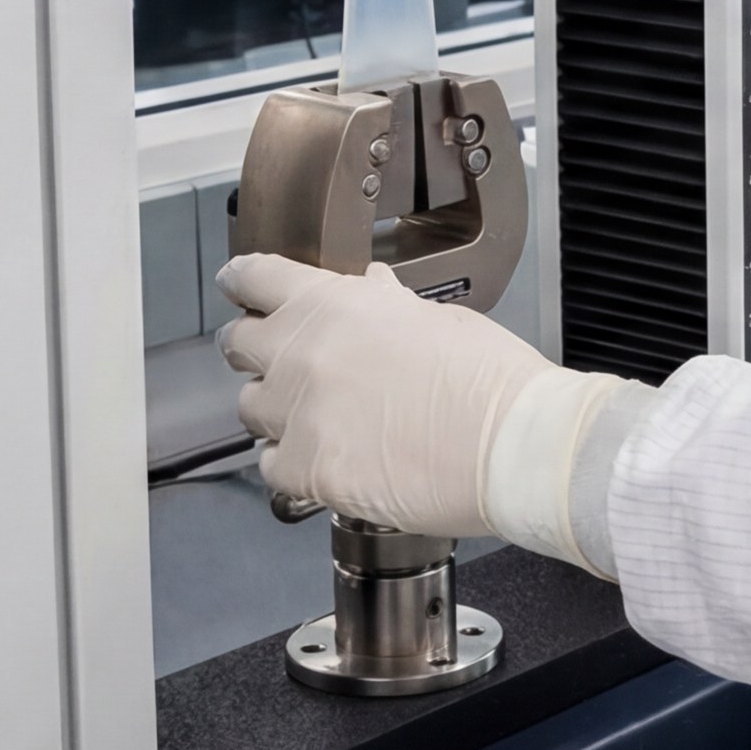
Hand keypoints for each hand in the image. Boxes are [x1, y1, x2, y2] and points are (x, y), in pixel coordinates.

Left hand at [217, 254, 559, 537]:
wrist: (511, 444)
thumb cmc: (490, 380)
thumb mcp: (438, 318)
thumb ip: (387, 307)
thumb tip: (372, 294)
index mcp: (334, 304)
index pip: (255, 278)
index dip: (244, 282)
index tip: (240, 285)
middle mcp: (304, 354)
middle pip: (239, 344)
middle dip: (255, 348)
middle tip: (281, 358)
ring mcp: (300, 415)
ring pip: (250, 408)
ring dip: (275, 409)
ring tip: (315, 416)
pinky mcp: (309, 471)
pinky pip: (271, 466)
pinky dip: (289, 463)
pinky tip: (321, 458)